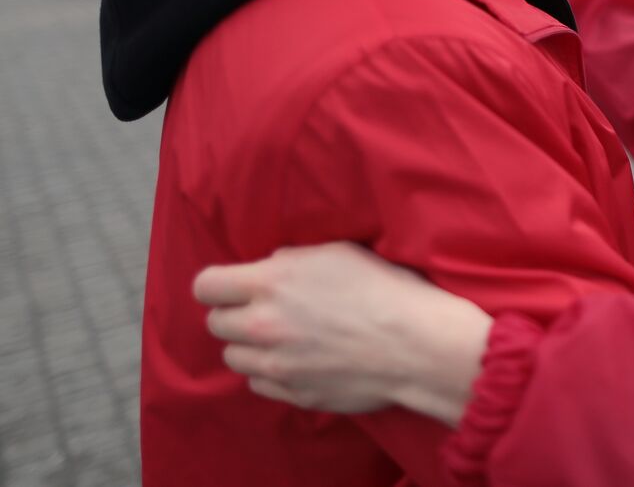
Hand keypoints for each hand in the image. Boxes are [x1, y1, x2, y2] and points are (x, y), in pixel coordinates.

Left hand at [194, 243, 490, 425]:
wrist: (416, 344)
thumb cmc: (384, 289)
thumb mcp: (337, 254)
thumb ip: (291, 260)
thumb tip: (268, 268)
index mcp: (271, 283)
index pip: (205, 285)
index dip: (218, 285)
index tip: (234, 287)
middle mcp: (263, 325)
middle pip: (215, 323)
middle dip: (237, 314)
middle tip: (269, 311)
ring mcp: (275, 365)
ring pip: (233, 357)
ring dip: (251, 347)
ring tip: (285, 338)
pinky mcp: (292, 393)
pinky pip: (258, 384)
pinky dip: (271, 372)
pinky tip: (299, 360)